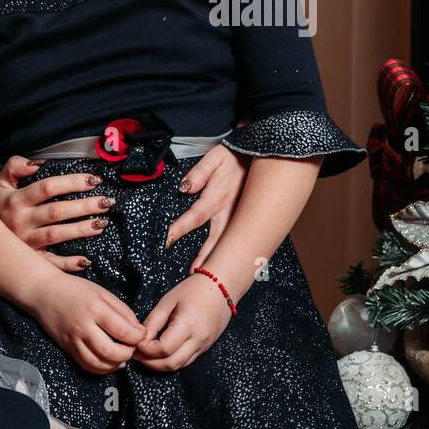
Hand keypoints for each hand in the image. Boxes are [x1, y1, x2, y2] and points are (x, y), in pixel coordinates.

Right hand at [0, 157, 113, 272]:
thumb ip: (15, 167)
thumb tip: (38, 163)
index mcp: (16, 200)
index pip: (48, 187)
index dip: (72, 182)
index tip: (94, 180)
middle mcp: (21, 221)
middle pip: (57, 211)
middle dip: (84, 206)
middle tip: (107, 202)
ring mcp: (25, 243)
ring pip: (56, 235)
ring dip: (81, 230)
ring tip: (102, 224)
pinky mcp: (28, 260)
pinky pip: (50, 263)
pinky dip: (68, 264)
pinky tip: (86, 260)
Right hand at [30, 268, 146, 374]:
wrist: (44, 292)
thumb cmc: (76, 289)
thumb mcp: (103, 293)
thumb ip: (123, 311)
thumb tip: (139, 330)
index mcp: (96, 309)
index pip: (124, 331)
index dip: (138, 338)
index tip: (142, 335)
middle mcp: (84, 327)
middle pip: (111, 352)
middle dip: (128, 354)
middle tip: (132, 348)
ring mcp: (74, 339)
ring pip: (98, 363)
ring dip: (116, 364)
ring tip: (123, 357)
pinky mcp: (67, 348)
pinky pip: (86, 365)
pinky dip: (101, 368)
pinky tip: (110, 362)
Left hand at [132, 273, 232, 371]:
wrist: (222, 285)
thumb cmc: (194, 289)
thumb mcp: (169, 300)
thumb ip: (153, 321)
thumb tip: (140, 339)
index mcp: (188, 324)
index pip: (163, 348)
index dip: (145, 349)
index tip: (135, 342)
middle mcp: (198, 339)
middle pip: (170, 363)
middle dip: (149, 362)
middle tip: (136, 354)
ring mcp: (204, 345)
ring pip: (178, 366)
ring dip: (159, 365)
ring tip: (146, 355)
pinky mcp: (206, 347)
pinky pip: (186, 361)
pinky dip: (172, 361)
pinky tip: (161, 353)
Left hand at [167, 144, 247, 267]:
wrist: (262, 154)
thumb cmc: (234, 156)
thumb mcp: (215, 158)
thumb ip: (199, 173)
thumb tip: (184, 188)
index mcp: (216, 198)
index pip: (193, 217)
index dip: (178, 229)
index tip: (166, 241)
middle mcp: (228, 212)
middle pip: (214, 240)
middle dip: (204, 258)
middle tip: (194, 275)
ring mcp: (239, 217)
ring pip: (228, 243)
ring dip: (219, 259)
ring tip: (208, 275)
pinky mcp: (247, 218)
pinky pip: (240, 240)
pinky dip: (235, 253)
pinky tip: (230, 264)